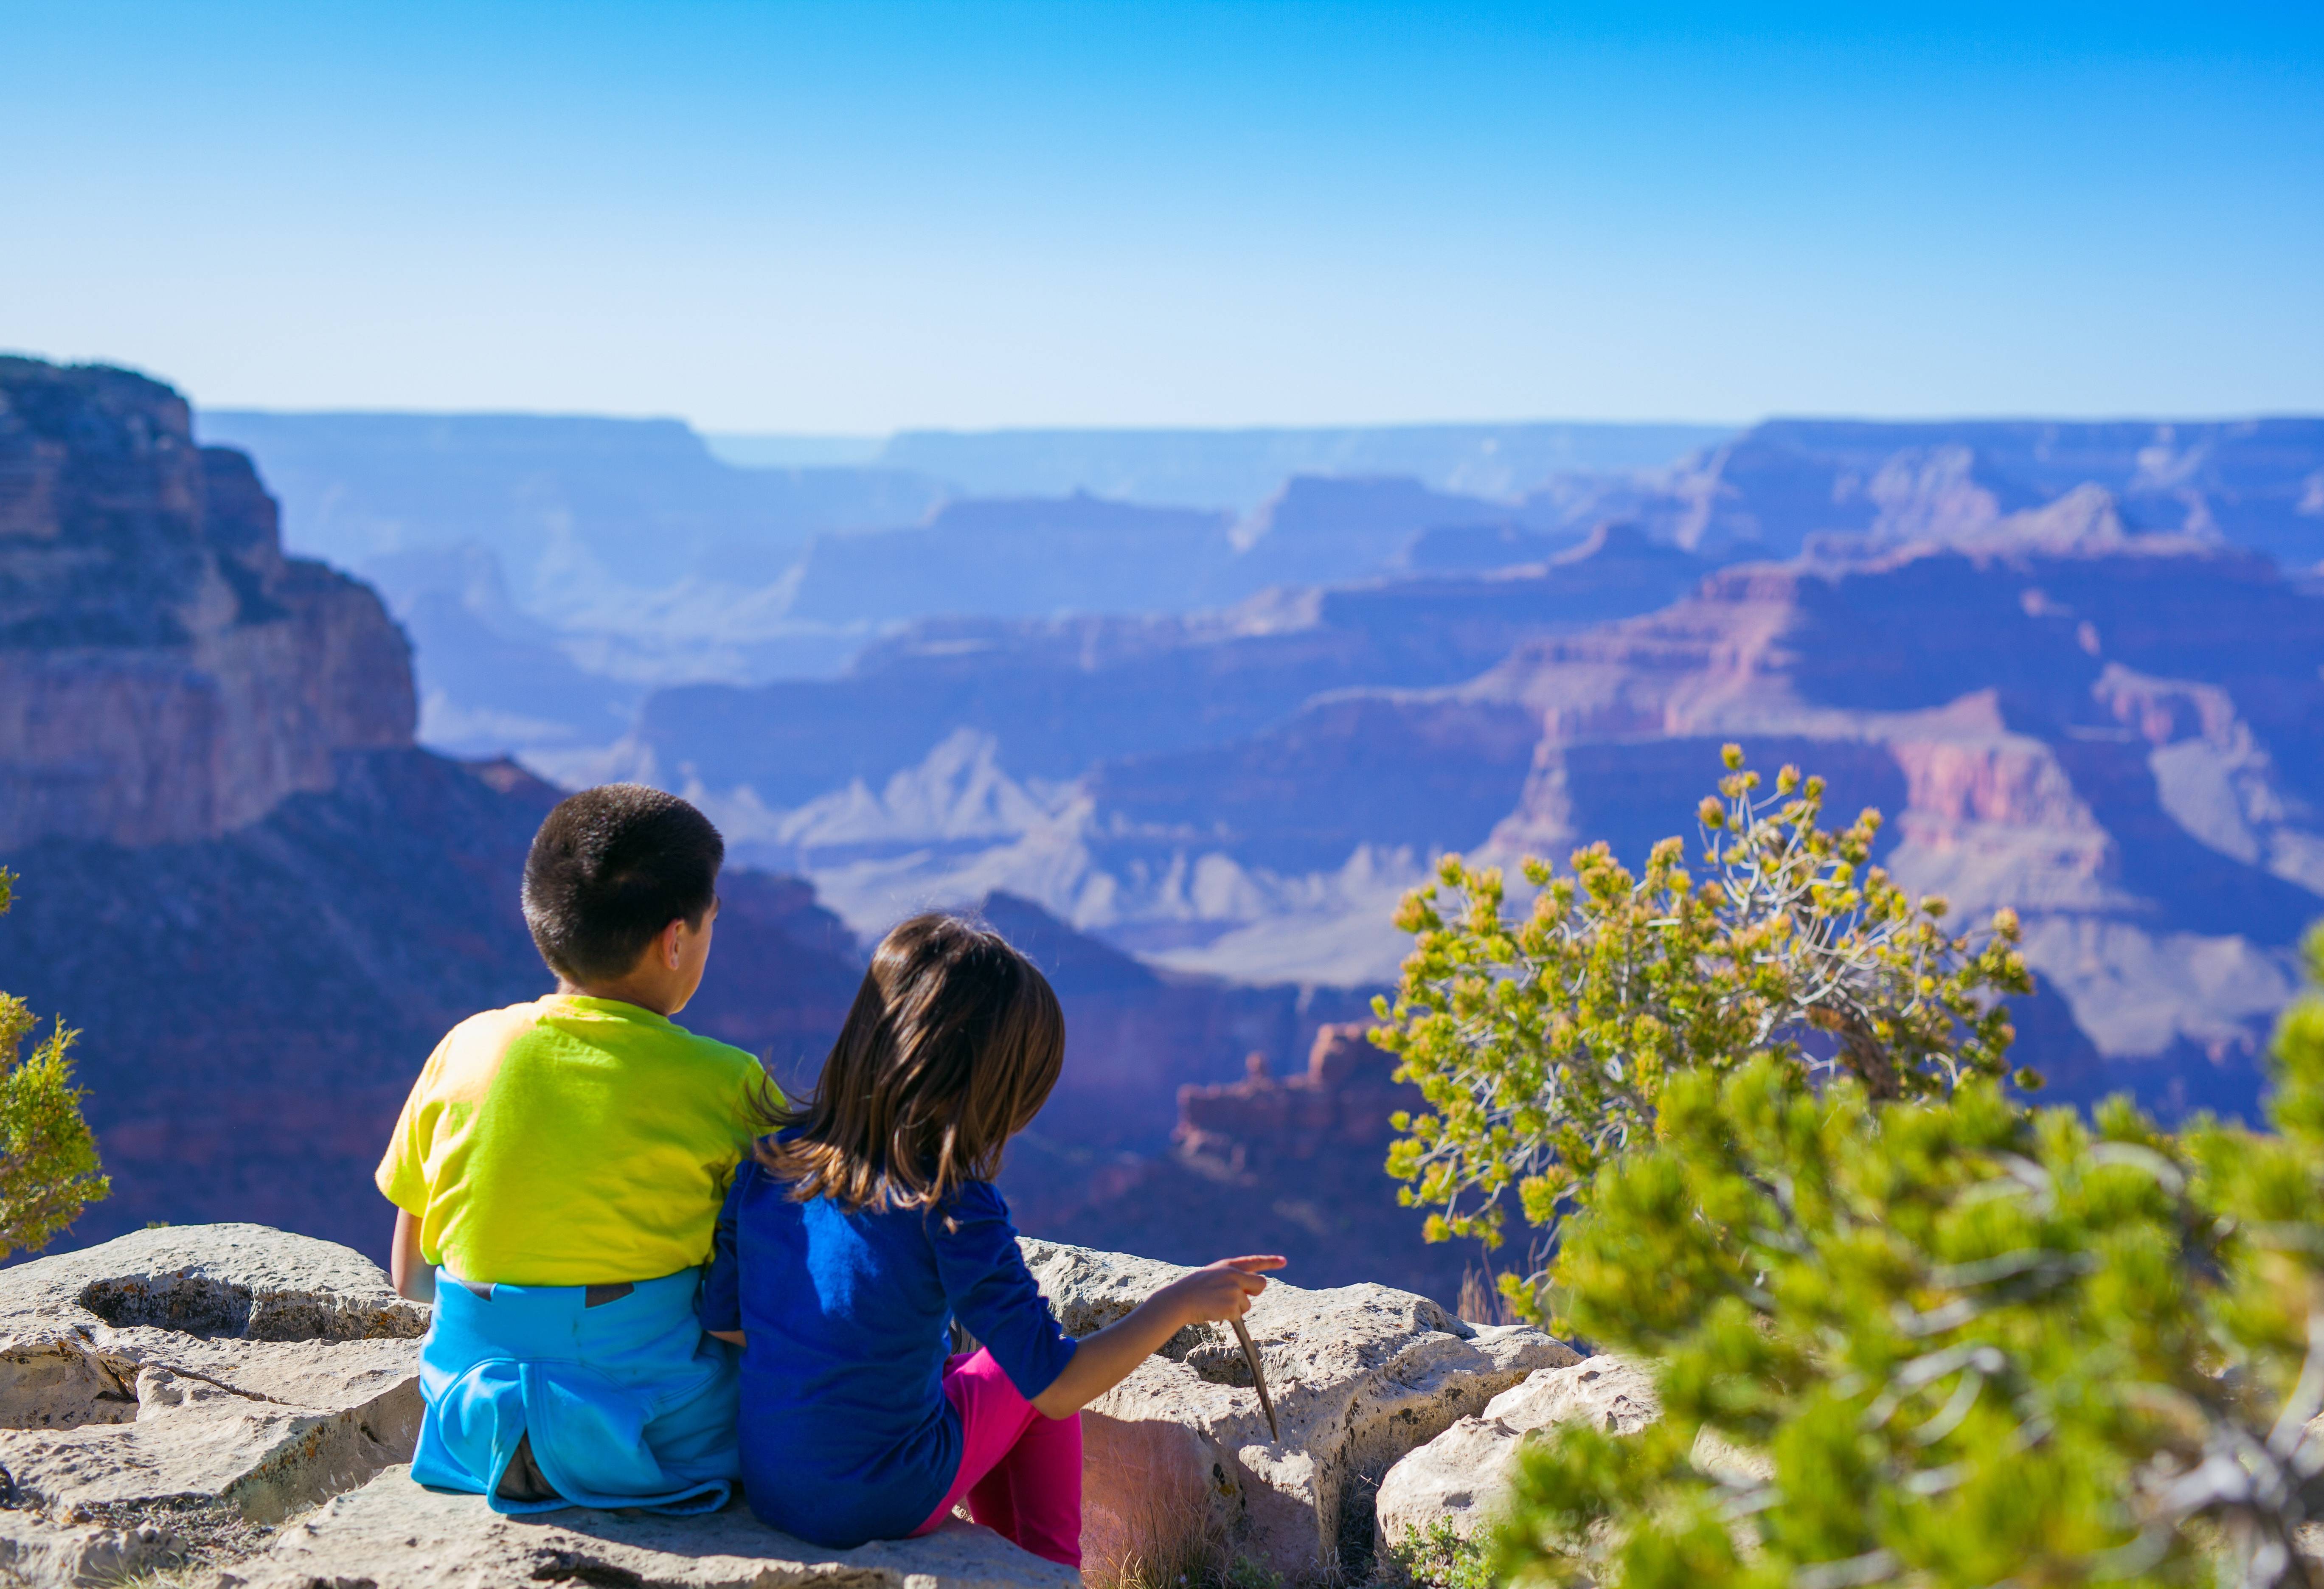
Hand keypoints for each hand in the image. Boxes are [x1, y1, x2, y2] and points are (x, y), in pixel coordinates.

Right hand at [1158, 1255, 1284, 1326]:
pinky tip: (1214, 1311)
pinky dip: (1228, 1317)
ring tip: (1215, 1305)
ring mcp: (1234, 1290)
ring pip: (1247, 1304)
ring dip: (1235, 1308)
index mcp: (1228, 1266)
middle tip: (1238, 1298)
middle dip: (1254, 1292)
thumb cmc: (1192, 1290)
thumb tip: (1247, 1292)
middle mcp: (1234, 1275)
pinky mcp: (1233, 1305)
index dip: (1270, 1261)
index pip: (1254, 1261)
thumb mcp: (1211, 1276)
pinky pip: (1238, 1315)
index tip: (1284, 1261)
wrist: (1179, 1300)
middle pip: (1261, 1284)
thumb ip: (1230, 1278)